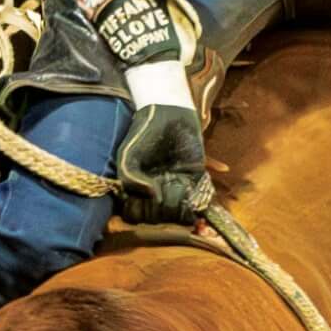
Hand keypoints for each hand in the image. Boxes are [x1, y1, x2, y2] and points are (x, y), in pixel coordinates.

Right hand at [111, 100, 210, 226]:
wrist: (167, 113)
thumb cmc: (143, 134)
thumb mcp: (128, 156)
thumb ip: (131, 180)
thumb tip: (155, 197)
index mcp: (135, 190)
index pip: (135, 214)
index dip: (140, 210)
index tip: (146, 195)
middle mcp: (155, 193)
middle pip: (157, 217)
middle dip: (161, 207)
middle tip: (163, 186)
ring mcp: (175, 188)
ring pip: (177, 213)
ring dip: (180, 204)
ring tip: (178, 185)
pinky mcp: (195, 179)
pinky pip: (199, 199)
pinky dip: (203, 200)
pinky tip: (196, 189)